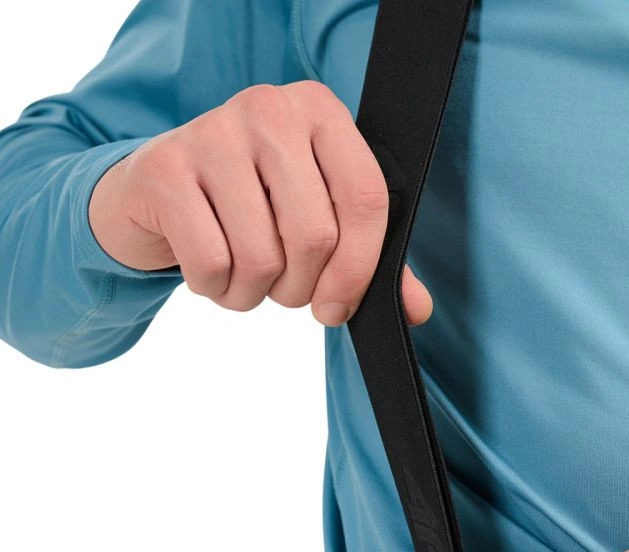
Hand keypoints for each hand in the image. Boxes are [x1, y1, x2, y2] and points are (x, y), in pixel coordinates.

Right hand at [88, 81, 431, 325]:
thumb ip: (368, 259)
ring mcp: (212, 134)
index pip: (366, 199)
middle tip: (284, 290)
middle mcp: (270, 110)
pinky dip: (216, 289)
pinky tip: (211, 272)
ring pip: (262, 258)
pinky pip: (211, 264)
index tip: (338, 307)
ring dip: (255, 294)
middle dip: (301, 289)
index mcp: (321, 114)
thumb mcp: (316, 217)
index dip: (359, 270)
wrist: (157, 192)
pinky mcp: (164, 170)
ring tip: (243, 277)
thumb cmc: (252, 206)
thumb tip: (417, 310)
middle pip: (315, 236)